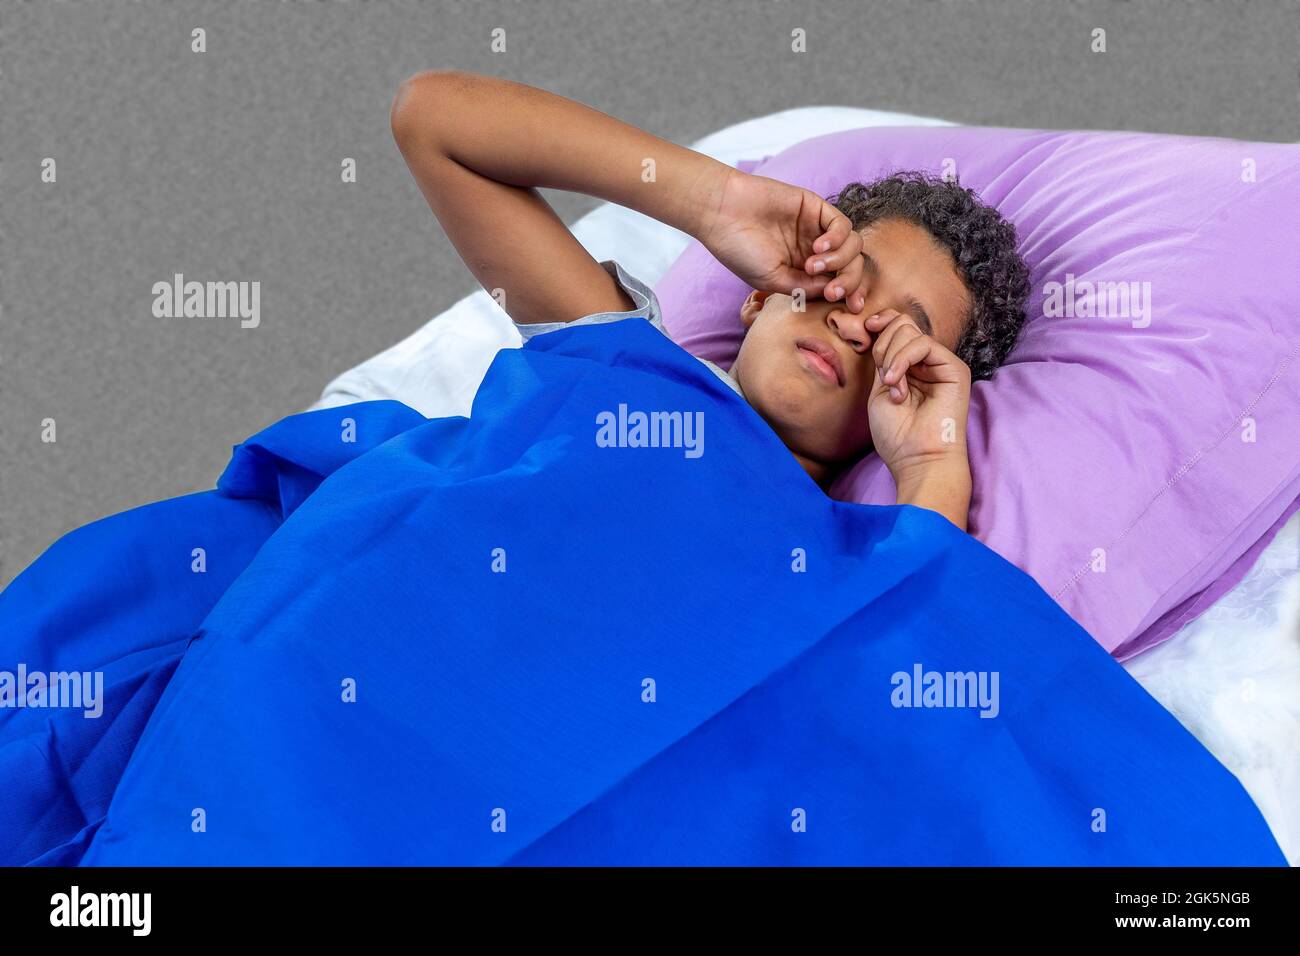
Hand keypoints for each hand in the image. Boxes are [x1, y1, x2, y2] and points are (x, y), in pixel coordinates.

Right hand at [695, 168, 867, 310]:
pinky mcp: (816, 208)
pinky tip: (818, 247)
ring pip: (852, 247)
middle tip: (833, 291)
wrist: (722, 214)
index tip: (849, 307)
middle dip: (850, 282)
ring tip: (812, 265)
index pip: (839, 283)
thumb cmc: (740, 250)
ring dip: (840, 261)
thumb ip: (805, 287)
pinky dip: (837, 239)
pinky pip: (843, 225)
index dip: (850, 295)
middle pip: (851, 266)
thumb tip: (835, 290)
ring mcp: (816, 229)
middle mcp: (814, 251)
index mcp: (804, 271)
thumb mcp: (772, 281)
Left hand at [861, 308, 972, 488]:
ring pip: (910, 332)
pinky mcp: (955, 369)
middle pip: (902, 325)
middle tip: (883, 376)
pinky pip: (923, 344)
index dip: (882, 322)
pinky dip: (902, 359)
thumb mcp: (880, 388)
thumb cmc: (897, 434)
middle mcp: (928, 363)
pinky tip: (896, 383)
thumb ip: (883, 358)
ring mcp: (942, 365)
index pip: (899, 327)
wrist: (917, 459)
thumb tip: (881, 325)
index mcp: (910, 367)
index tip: (866, 327)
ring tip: (891, 385)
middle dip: (882, 346)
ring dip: (890, 357)